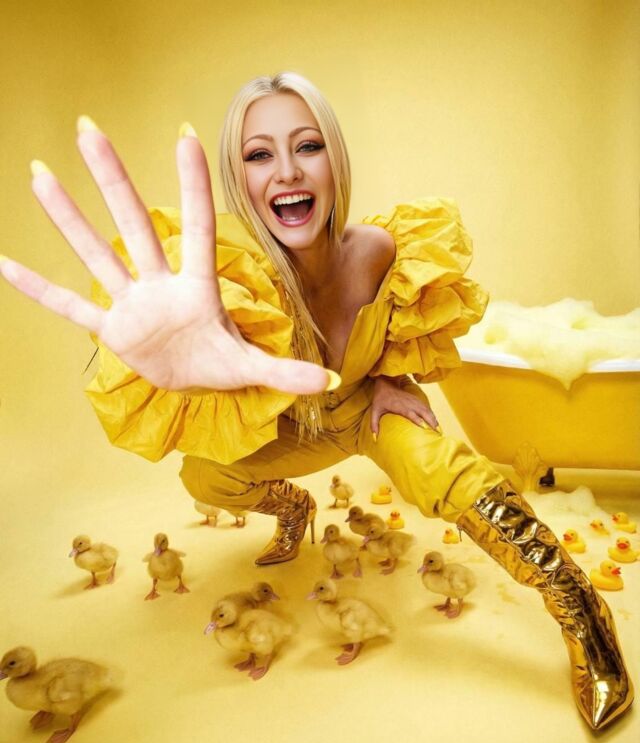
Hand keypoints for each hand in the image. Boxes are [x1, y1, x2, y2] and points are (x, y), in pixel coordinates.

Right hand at [0, 119, 333, 394]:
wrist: (192, 387)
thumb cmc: (221, 365)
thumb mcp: (250, 368)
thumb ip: (286, 371)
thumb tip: (329, 379)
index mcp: (196, 287)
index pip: (194, 227)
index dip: (189, 184)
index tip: (183, 133)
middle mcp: (159, 285)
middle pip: (133, 224)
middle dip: (112, 179)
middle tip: (88, 128)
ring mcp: (132, 304)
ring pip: (97, 253)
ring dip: (68, 218)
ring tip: (41, 174)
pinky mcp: (112, 330)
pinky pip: (71, 307)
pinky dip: (40, 291)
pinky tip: (5, 265)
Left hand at [370, 376, 438, 438]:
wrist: (386, 383)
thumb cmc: (380, 399)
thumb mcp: (375, 411)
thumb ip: (374, 424)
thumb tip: (374, 439)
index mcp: (399, 406)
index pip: (410, 412)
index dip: (417, 419)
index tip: (424, 427)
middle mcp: (408, 403)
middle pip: (422, 411)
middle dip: (430, 421)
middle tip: (437, 432)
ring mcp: (413, 400)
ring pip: (426, 409)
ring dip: (434, 418)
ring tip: (439, 429)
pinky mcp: (416, 399)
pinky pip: (426, 407)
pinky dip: (432, 414)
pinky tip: (436, 421)